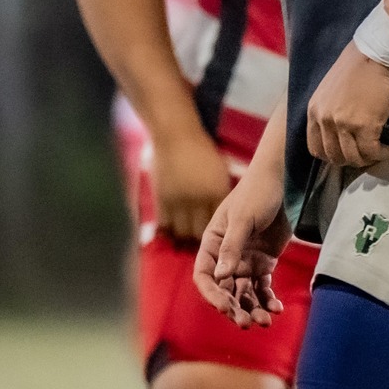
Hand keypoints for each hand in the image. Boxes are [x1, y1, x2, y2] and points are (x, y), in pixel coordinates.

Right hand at [152, 122, 234, 242]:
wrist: (175, 134)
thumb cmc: (201, 151)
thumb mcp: (219, 171)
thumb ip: (221, 193)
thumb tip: (226, 213)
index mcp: (216, 193)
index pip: (223, 225)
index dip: (223, 238)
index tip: (223, 244)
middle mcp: (198, 200)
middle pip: (202, 234)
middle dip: (205, 246)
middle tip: (206, 253)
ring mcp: (179, 201)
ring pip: (182, 234)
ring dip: (185, 241)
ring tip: (187, 245)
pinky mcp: (162, 200)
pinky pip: (165, 226)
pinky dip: (168, 233)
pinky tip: (171, 236)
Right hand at [194, 167, 291, 326]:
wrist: (284, 182)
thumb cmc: (258, 193)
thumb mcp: (243, 218)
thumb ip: (232, 246)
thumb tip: (220, 276)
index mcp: (212, 243)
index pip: (205, 276)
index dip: (213, 295)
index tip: (227, 309)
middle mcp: (226, 256)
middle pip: (225, 289)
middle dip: (235, 308)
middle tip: (248, 323)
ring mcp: (245, 260)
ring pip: (245, 292)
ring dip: (253, 308)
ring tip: (266, 321)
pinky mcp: (264, 261)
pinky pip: (263, 287)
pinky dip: (269, 299)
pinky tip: (277, 309)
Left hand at [306, 41, 388, 169]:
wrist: (377, 52)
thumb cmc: (358, 64)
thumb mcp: (331, 88)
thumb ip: (330, 109)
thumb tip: (341, 129)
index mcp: (314, 110)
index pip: (315, 148)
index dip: (332, 155)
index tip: (347, 153)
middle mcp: (325, 119)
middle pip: (334, 156)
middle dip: (351, 160)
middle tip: (366, 154)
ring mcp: (344, 124)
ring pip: (353, 158)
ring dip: (369, 159)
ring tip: (380, 151)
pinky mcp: (365, 126)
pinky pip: (372, 151)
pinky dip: (382, 154)